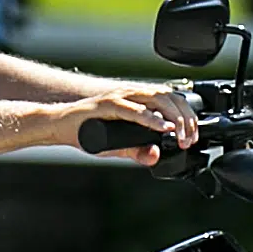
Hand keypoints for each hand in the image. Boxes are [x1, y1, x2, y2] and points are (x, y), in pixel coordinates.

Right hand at [59, 82, 199, 164]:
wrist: (59, 126)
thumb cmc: (86, 132)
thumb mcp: (118, 146)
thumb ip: (137, 151)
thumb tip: (154, 157)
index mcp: (137, 99)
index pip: (170, 99)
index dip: (187, 115)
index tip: (193, 135)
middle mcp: (131, 94)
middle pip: (168, 96)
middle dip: (185, 117)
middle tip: (190, 138)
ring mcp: (119, 97)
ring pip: (156, 98)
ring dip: (172, 116)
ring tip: (181, 134)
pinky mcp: (106, 105)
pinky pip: (132, 109)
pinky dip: (150, 118)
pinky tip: (161, 127)